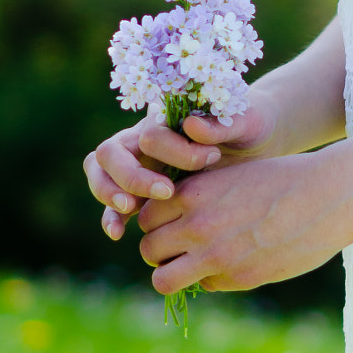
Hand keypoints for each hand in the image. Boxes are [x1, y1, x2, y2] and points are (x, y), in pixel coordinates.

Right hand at [82, 94, 277, 242]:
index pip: (152, 134)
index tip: (212, 158)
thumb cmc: (246, 127)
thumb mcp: (244, 120)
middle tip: (165, 192)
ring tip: (129, 209)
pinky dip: (110, 217)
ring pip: (100, 174)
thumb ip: (220, 124)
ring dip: (109, 192)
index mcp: (164, 119)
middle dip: (131, 175)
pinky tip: (118, 233)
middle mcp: (141, 140)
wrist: (253, 145)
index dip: (178, 150)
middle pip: (110, 152)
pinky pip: (112, 204)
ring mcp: (136, 165)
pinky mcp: (139, 193)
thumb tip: (190, 127)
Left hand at [134, 148, 345, 294]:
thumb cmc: (284, 180)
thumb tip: (177, 223)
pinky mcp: (238, 278)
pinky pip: (204, 287)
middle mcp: (197, 224)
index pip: (145, 216)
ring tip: (194, 267)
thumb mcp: (233, 177)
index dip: (156, 223)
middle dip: (160, 251)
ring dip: (173, 275)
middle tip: (181, 249)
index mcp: (194, 192)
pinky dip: (212, 281)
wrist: (328, 197)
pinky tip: (235, 265)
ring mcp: (215, 255)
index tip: (172, 224)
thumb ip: (201, 198)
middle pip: (148, 248)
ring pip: (162, 280)